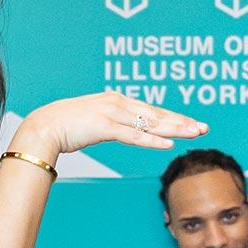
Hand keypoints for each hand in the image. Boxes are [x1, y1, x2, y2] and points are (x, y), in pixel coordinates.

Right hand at [19, 91, 206, 155]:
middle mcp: (118, 103)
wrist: (44, 125)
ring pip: (150, 123)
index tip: (191, 124)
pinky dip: (152, 141)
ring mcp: (112, 114)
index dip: (173, 118)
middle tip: (203, 128)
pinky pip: (133, 136)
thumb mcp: (93, 121)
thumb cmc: (65, 125)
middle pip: (157, 115)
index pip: (151, 111)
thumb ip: (109, 123)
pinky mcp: (105, 126)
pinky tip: (168, 145)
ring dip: (174, 129)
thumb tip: (119, 130)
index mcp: (117, 101)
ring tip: (194, 133)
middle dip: (182, 122)